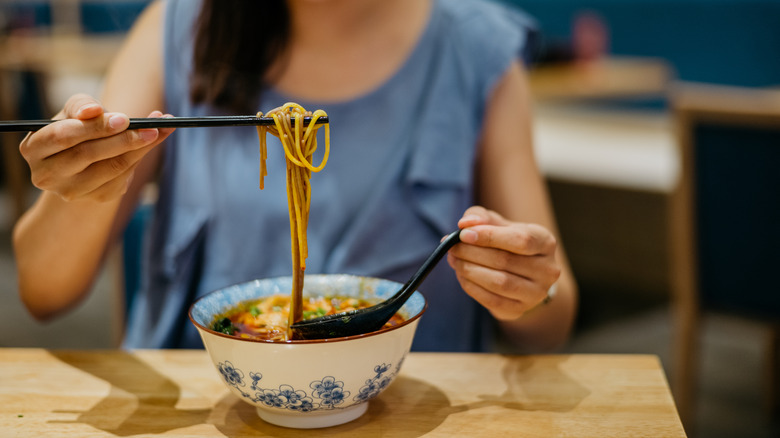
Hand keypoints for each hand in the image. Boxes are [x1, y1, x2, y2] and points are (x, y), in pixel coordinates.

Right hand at [19, 94, 173, 202]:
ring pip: (111, 168)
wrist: (83, 159)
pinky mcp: (97, 198)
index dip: (94, 127)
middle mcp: (46, 175)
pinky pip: (123, 177)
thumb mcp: (73, 111)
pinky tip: (153, 142)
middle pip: (88, 155)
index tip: (124, 118)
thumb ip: (81, 105)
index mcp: (33, 148)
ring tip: (160, 129)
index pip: (63, 136)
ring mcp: (71, 191)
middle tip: (151, 126)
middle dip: (123, 139)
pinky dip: (141, 157)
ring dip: (140, 148)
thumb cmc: (76, 127)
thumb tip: (93, 111)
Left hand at [447, 206, 560, 319]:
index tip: (463, 234)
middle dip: (472, 253)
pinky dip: (471, 287)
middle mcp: (547, 269)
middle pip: (505, 261)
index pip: (520, 240)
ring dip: (469, 270)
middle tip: (452, 248)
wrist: (522, 274)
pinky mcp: (520, 310)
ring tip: (454, 260)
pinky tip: (462, 275)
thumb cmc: (508, 243)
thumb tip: (465, 223)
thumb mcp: (498, 224)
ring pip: (499, 282)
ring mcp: (536, 293)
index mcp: (545, 242)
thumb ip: (481, 217)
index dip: (489, 236)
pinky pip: (492, 300)